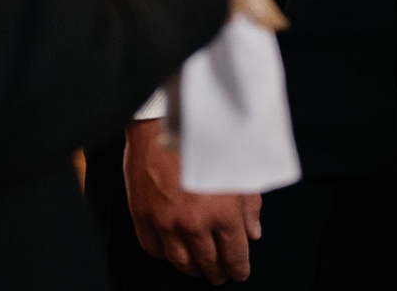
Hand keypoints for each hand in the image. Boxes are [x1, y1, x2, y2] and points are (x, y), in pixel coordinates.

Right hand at [123, 118, 263, 282]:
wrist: (164, 120)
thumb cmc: (206, 140)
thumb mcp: (238, 169)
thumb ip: (249, 206)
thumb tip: (253, 233)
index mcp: (223, 213)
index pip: (235, 255)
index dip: (238, 268)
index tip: (239, 273)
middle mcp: (194, 223)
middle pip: (208, 261)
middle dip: (217, 271)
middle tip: (219, 275)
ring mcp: (166, 222)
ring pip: (180, 260)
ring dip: (191, 268)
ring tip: (197, 269)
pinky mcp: (143, 216)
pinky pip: (153, 248)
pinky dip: (163, 254)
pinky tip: (170, 251)